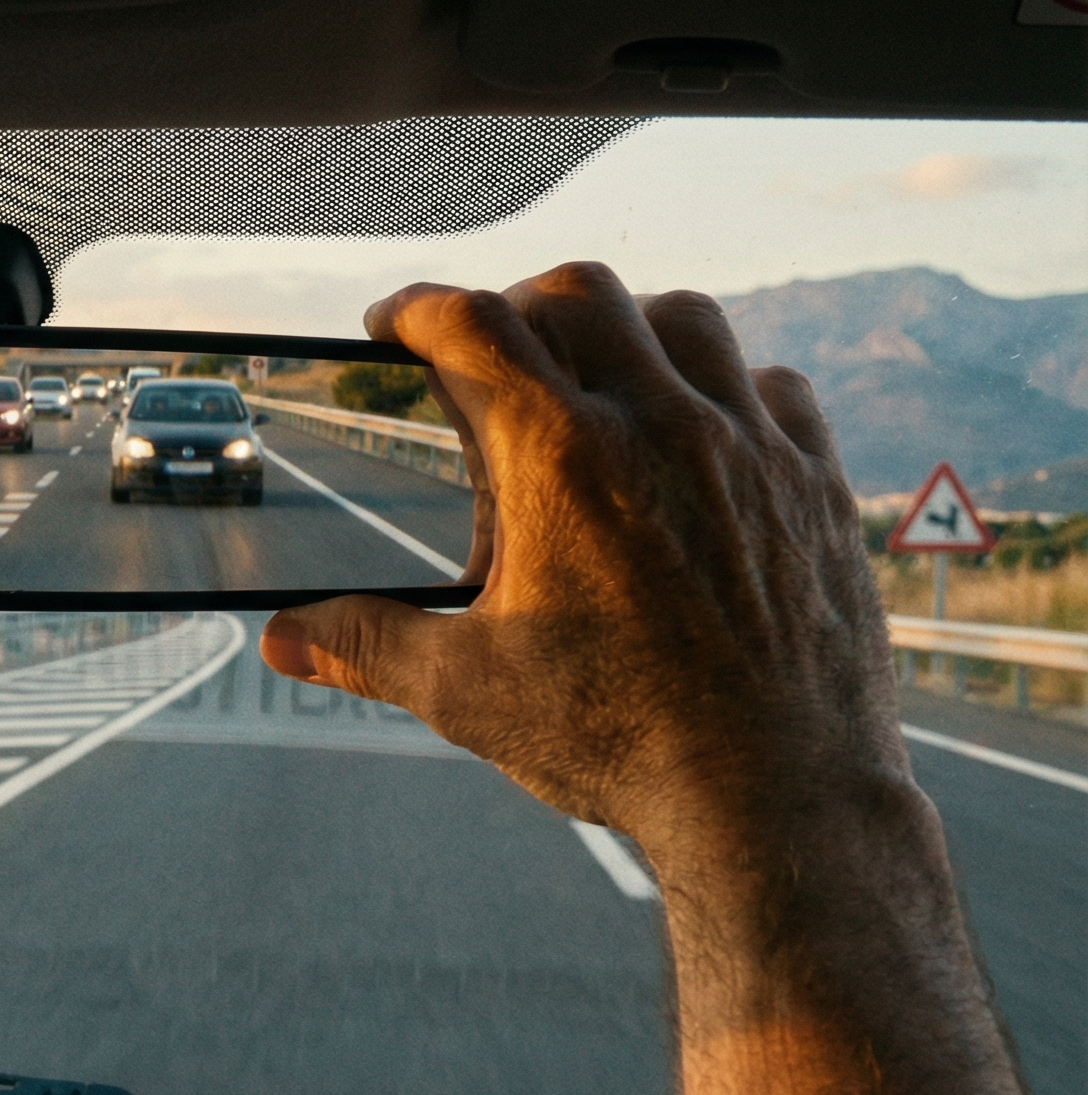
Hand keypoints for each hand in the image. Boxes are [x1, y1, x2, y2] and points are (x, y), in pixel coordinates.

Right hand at [259, 261, 900, 858]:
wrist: (776, 800)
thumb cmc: (620, 742)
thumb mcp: (466, 692)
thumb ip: (366, 645)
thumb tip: (280, 641)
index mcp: (559, 461)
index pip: (470, 327)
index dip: (416, 308)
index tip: (392, 322)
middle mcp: (659, 428)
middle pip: (578, 294)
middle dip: (516, 306)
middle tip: (488, 352)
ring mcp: (750, 448)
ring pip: (685, 321)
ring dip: (627, 330)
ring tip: (596, 379)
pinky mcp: (815, 484)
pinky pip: (773, 387)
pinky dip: (724, 388)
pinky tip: (699, 436)